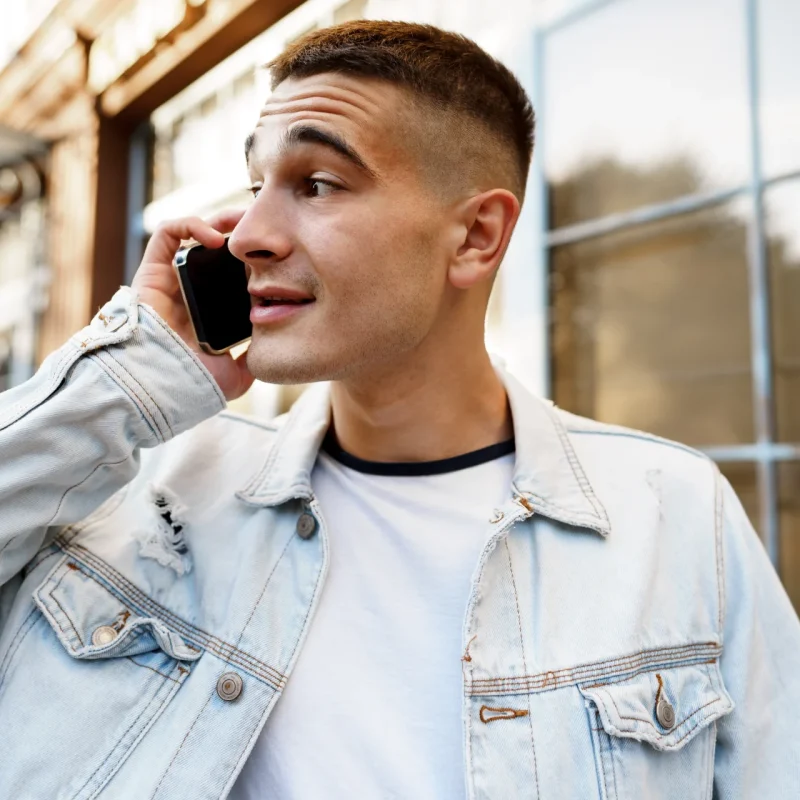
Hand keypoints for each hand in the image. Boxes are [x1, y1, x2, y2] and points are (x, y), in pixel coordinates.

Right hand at [131, 210, 254, 401]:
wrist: (161, 384)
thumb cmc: (194, 383)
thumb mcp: (237, 373)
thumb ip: (253, 357)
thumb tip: (273, 347)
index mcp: (213, 311)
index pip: (237, 275)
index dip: (257, 259)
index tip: (280, 253)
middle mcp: (194, 292)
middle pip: (220, 252)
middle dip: (243, 234)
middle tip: (265, 227)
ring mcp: (173, 280)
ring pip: (196, 236)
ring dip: (220, 221)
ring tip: (243, 222)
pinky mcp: (153, 270)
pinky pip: (169, 234)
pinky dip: (192, 225)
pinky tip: (216, 238)